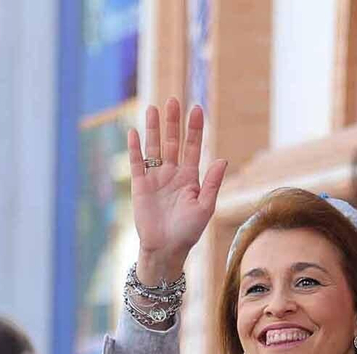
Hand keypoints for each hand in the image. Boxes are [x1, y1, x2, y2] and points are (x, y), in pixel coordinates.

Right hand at [129, 98, 227, 282]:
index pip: (192, 147)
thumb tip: (222, 159)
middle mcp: (172, 174)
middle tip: (174, 101)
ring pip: (154, 148)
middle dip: (174, 122)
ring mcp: (155, 178)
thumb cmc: (188, 232)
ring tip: (153, 109)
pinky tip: (134, 132)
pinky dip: (135, 149)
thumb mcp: (205, 208)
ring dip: (154, 129)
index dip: (194, 129)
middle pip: (173, 142)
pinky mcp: (140, 186)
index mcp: (190, 178)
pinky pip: (137, 163)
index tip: (197, 109)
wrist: (166, 249)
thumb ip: (212, 183)